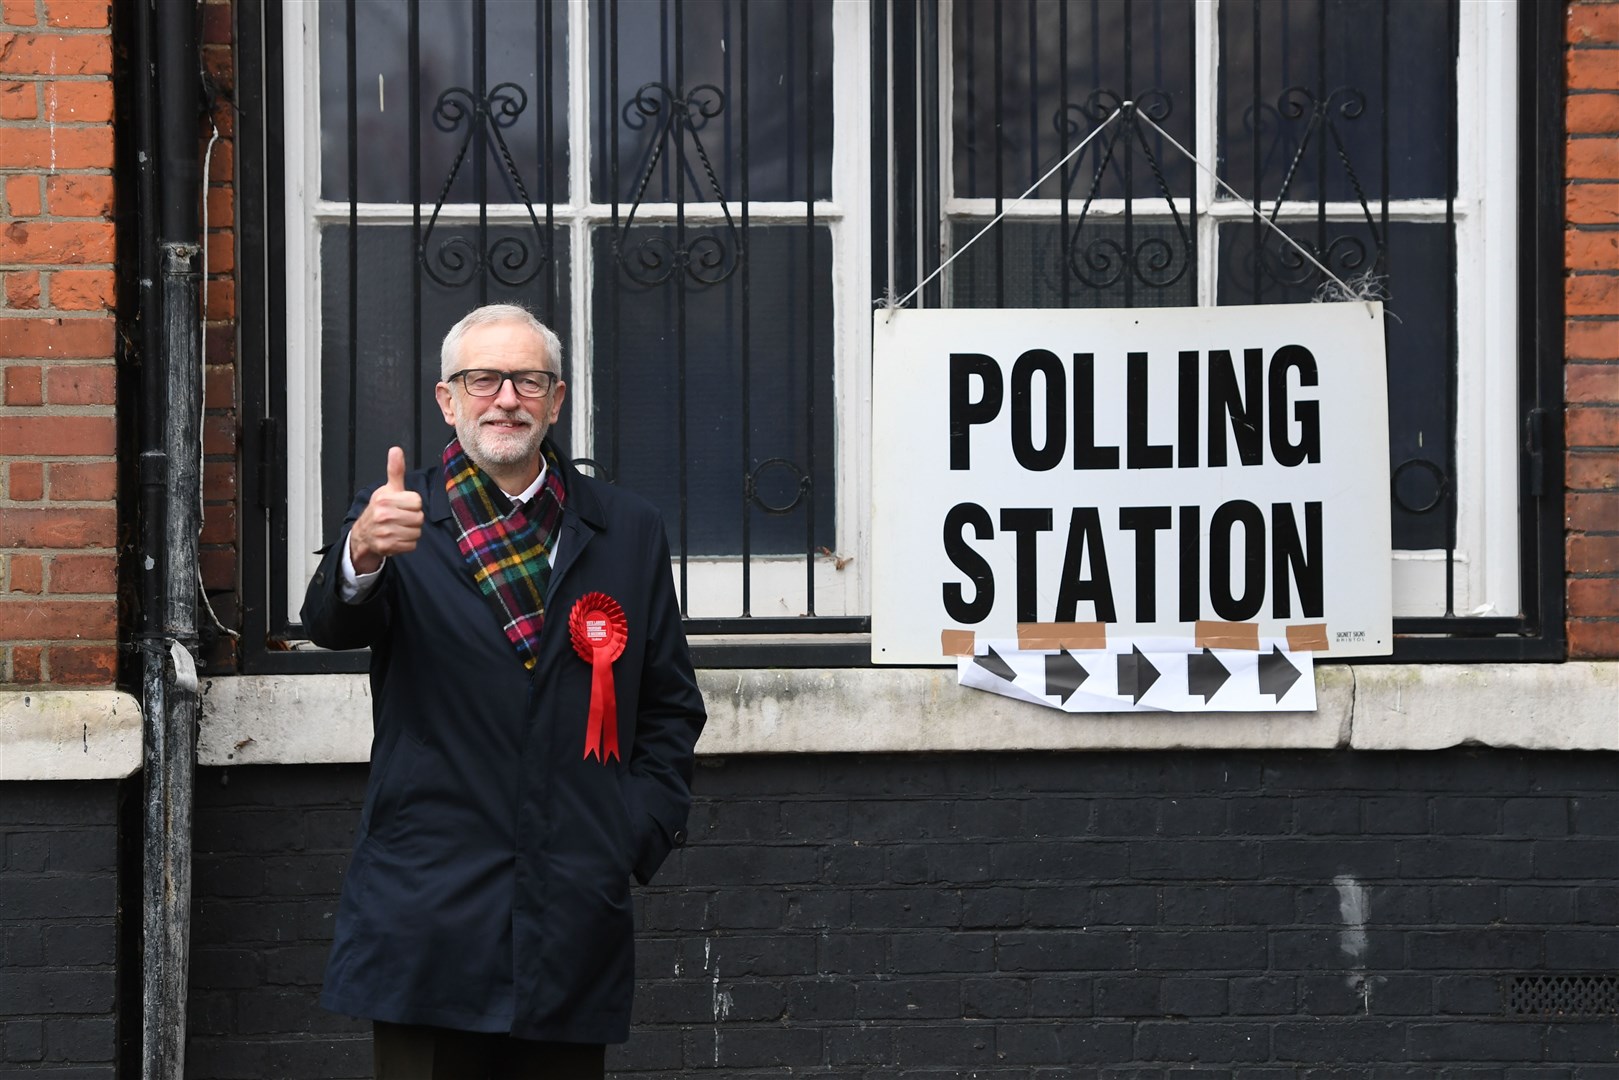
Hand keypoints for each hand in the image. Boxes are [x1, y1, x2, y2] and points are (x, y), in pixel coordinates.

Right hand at [349, 447, 423, 573]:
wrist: (364, 533)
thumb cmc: (380, 508)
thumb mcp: (388, 489)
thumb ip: (395, 470)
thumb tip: (396, 450)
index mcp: (385, 499)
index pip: (417, 502)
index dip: (413, 504)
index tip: (403, 505)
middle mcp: (383, 515)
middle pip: (419, 518)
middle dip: (413, 519)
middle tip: (401, 518)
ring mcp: (384, 532)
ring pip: (417, 532)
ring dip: (411, 532)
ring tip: (399, 528)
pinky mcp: (386, 546)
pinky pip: (411, 545)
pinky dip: (407, 544)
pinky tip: (397, 538)